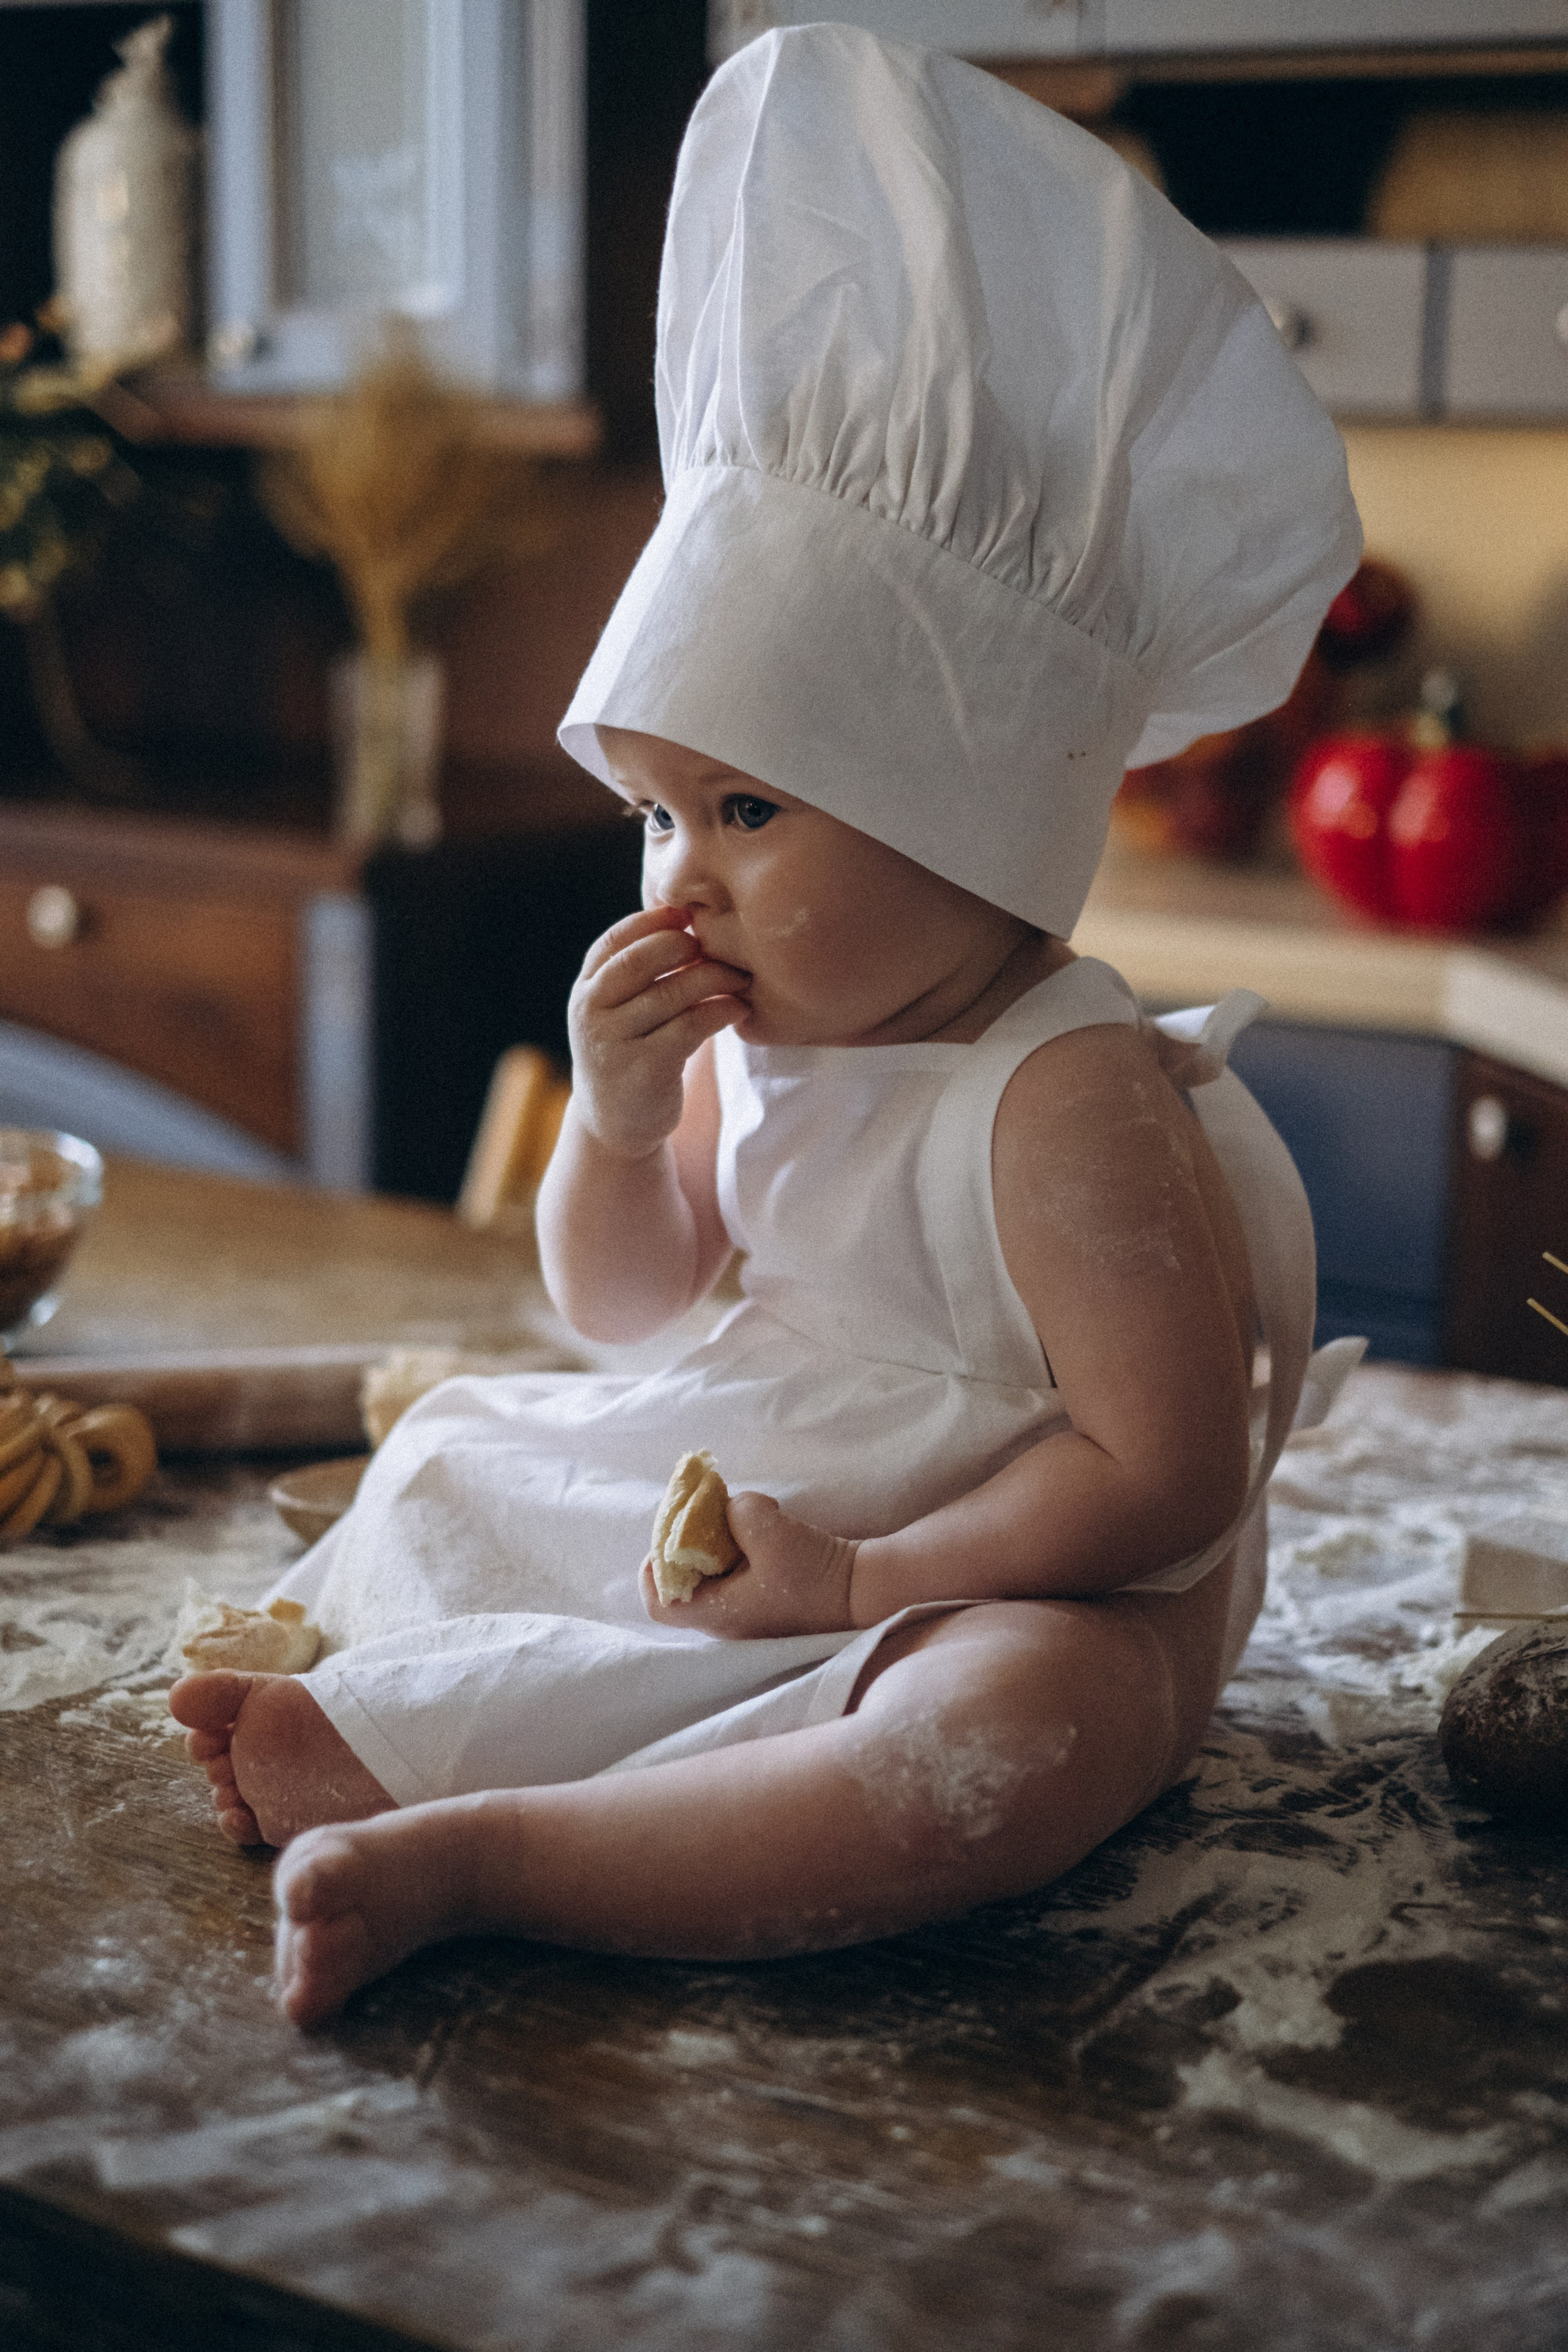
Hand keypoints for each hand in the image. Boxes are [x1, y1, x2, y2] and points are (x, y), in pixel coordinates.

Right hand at [568, 906, 749, 1160]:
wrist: (614, 1124)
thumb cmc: (630, 1051)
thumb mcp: (619, 1009)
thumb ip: (639, 971)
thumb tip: (689, 917)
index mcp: (586, 988)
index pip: (618, 939)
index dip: (657, 920)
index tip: (692, 915)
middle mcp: (592, 1012)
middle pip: (642, 960)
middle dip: (687, 946)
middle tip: (721, 948)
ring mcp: (614, 1042)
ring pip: (672, 993)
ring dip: (715, 978)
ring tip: (741, 977)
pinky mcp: (644, 1070)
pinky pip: (690, 1027)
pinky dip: (721, 1011)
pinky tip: (739, 1008)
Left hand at [641, 1490, 858, 1639]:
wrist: (864, 1593)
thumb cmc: (815, 1573)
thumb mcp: (772, 1532)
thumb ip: (739, 1511)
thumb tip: (730, 1507)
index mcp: (719, 1614)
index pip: (660, 1603)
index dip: (654, 1568)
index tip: (669, 1535)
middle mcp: (728, 1622)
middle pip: (683, 1583)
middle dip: (688, 1544)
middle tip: (702, 1513)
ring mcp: (749, 1615)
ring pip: (710, 1577)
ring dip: (715, 1544)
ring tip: (736, 1519)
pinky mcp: (767, 1603)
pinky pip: (735, 1575)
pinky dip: (737, 1550)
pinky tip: (759, 1533)